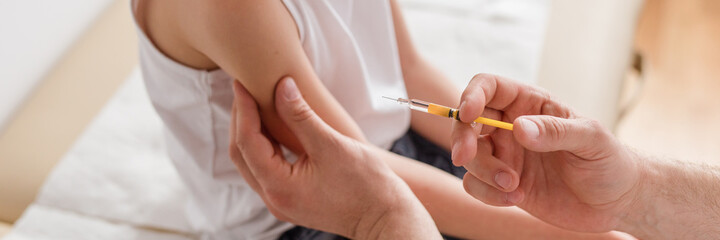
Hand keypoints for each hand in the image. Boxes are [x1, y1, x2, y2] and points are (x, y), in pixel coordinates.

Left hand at [229, 77, 439, 238]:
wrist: (386, 218)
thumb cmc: (366, 184)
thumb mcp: (331, 144)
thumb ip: (301, 116)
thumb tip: (282, 86)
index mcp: (279, 186)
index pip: (247, 142)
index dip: (243, 109)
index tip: (242, 83)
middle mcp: (274, 199)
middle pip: (242, 154)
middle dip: (241, 119)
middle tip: (245, 89)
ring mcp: (282, 203)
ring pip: (252, 163)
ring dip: (251, 133)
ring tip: (256, 103)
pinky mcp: (292, 200)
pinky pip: (267, 170)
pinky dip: (265, 147)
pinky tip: (274, 127)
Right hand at [451, 74, 641, 231]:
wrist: (617, 202)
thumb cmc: (610, 161)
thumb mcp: (591, 139)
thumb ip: (556, 131)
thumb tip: (519, 128)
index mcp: (530, 104)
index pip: (489, 87)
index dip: (471, 96)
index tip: (468, 114)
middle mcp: (511, 126)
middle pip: (467, 121)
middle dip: (462, 137)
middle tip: (466, 156)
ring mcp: (505, 156)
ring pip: (470, 156)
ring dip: (483, 172)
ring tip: (514, 186)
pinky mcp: (502, 185)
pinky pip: (475, 185)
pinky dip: (487, 194)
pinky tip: (515, 199)